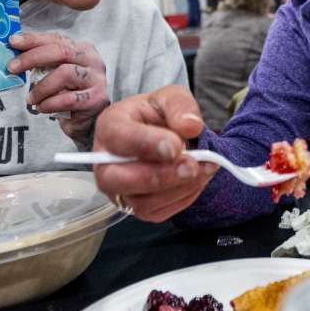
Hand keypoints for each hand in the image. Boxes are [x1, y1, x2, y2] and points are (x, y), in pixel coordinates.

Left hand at [6, 32, 109, 146]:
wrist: (87, 121)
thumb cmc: (69, 94)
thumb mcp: (56, 74)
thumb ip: (43, 63)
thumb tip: (14, 56)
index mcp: (83, 49)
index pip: (56, 39)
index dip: (33, 40)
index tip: (13, 42)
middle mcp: (93, 61)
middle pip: (61, 52)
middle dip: (32, 58)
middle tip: (12, 67)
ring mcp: (96, 80)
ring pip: (64, 74)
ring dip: (41, 87)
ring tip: (31, 98)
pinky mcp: (95, 99)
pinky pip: (67, 99)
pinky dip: (49, 104)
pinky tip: (42, 108)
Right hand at [91, 85, 215, 221]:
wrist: (163, 136)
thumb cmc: (158, 115)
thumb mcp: (171, 97)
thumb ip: (180, 106)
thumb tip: (191, 126)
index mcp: (110, 126)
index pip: (119, 138)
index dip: (146, 144)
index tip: (176, 146)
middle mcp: (106, 162)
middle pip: (118, 179)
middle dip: (159, 176)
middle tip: (191, 166)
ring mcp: (119, 189)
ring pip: (140, 202)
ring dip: (177, 189)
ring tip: (203, 169)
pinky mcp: (136, 207)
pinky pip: (157, 213)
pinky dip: (182, 199)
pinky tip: (197, 180)